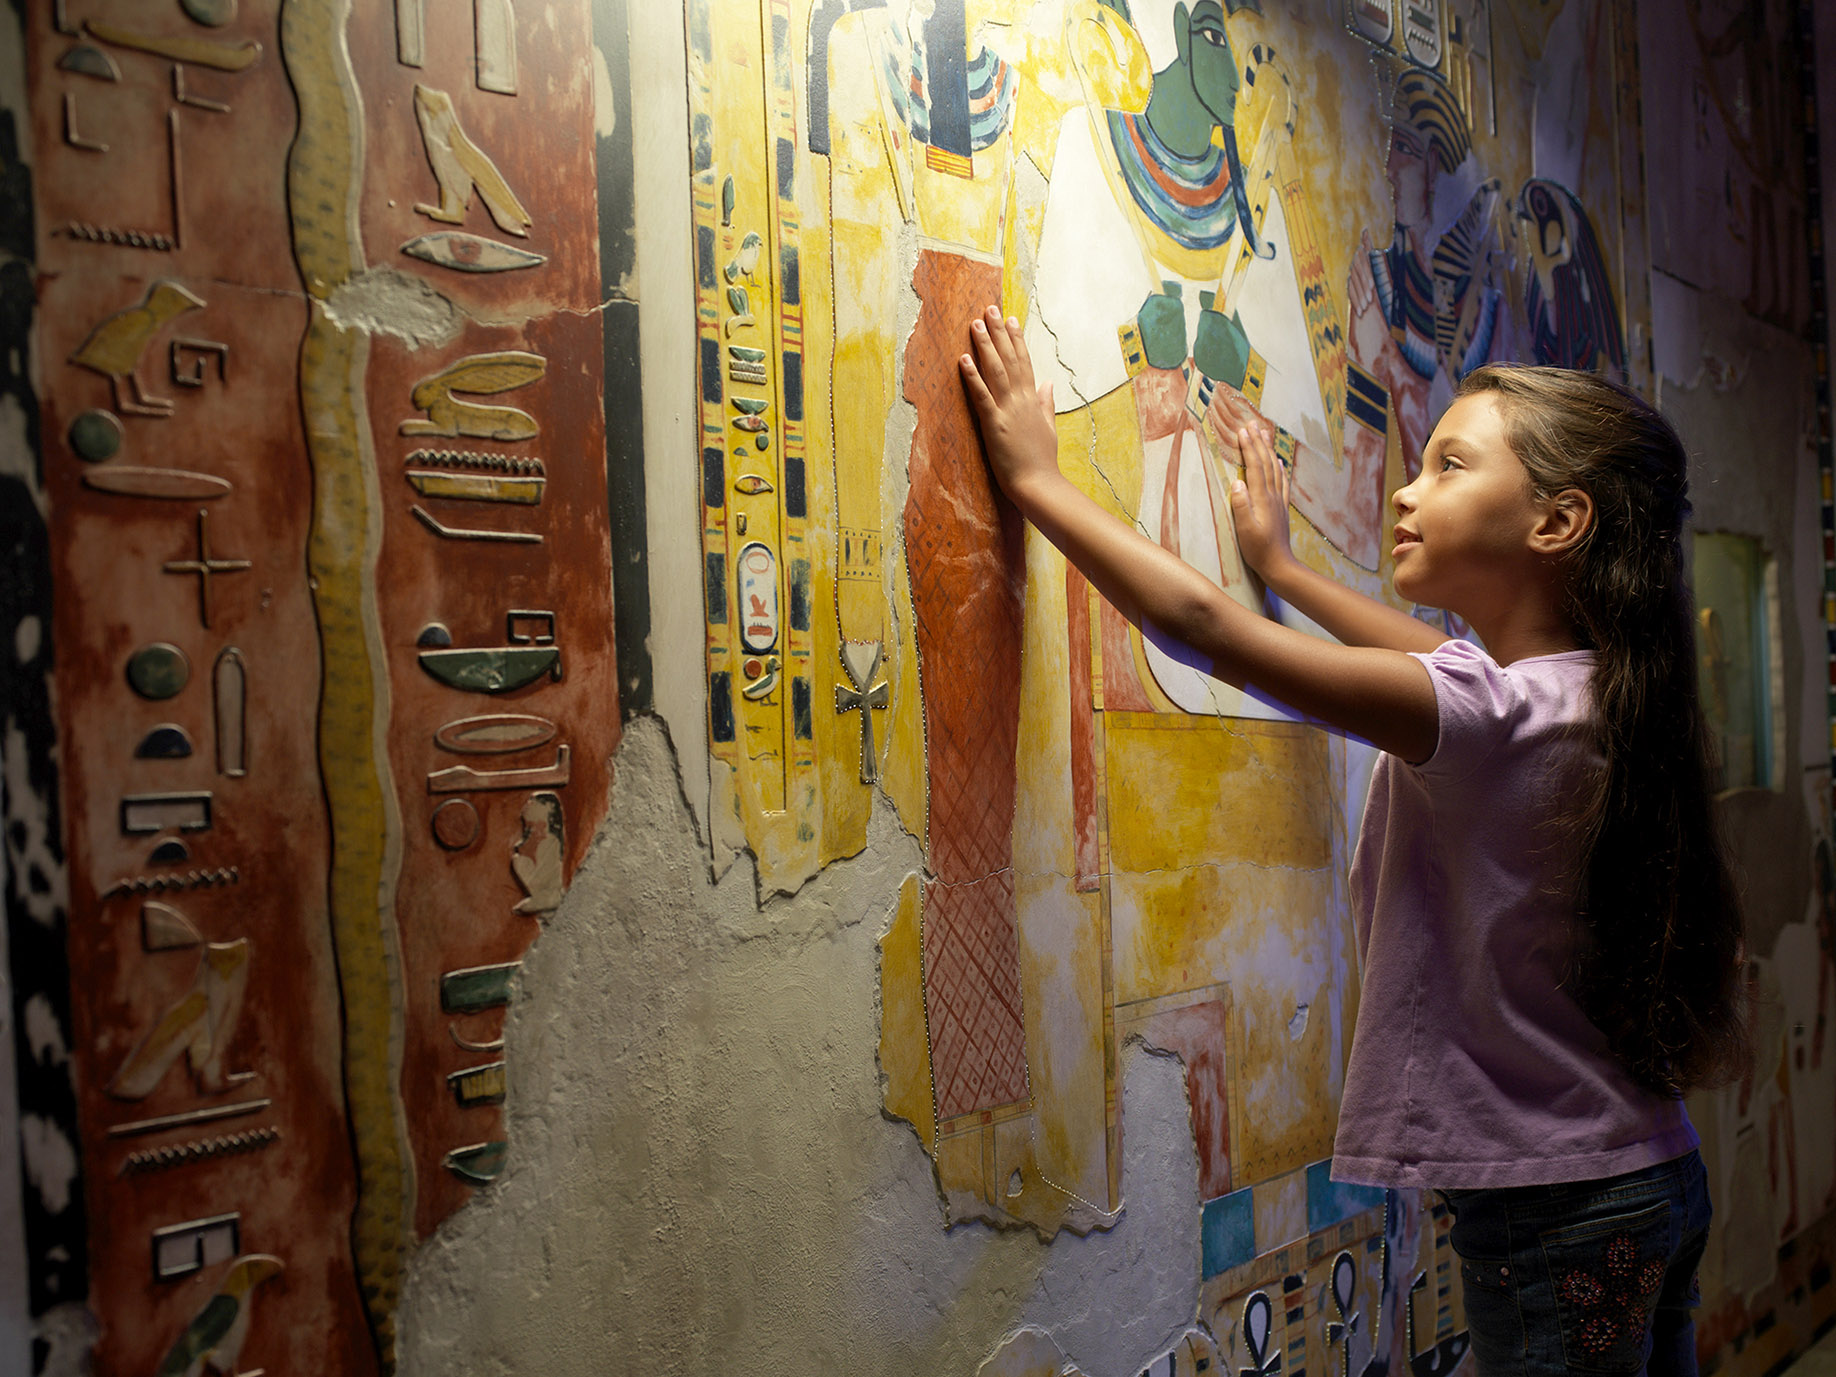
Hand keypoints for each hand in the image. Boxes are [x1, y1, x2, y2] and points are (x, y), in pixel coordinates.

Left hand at [960, 306, 1058, 501]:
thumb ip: (1046, 403)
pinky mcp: (994, 425)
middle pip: (1010, 359)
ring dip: (985, 346)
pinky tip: (963, 359)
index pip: (1025, 363)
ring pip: (996, 371)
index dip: (1017, 340)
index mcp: (1033, 401)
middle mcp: (1021, 400)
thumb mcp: (1048, 427)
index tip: (1011, 320)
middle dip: (999, 333)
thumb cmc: (1042, 460)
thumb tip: (1048, 383)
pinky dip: (972, 376)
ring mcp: (1008, 411)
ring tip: (975, 323)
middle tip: (990, 309)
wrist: (1039, 484)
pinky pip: (981, 396)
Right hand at [1228, 422, 1293, 581]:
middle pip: (1265, 462)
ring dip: (1269, 450)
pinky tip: (1278, 462)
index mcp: (1261, 498)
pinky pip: (1281, 482)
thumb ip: (1241, 505)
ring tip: (1265, 434)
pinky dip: (1279, 468)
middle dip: (1259, 442)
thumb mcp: (1244, 530)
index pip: (1254, 466)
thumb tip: (1236, 482)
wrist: (1279, 564)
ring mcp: (1278, 501)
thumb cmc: (1258, 550)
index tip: (1243, 430)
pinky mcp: (1281, 508)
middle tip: (1253, 423)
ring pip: (1274, 468)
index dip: (1248, 447)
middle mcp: (1272, 495)